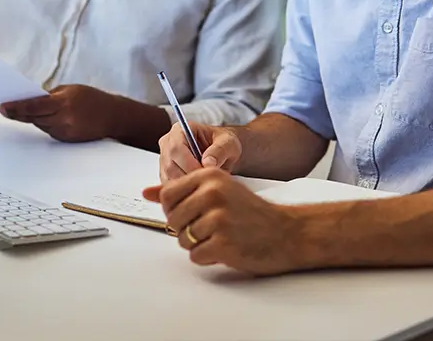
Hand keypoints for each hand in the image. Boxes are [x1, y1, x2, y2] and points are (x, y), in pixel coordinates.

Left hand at [0, 84, 117, 142]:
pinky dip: (46, 124)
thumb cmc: (92, 98)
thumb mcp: (71, 89)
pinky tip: (48, 118)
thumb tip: (31, 99)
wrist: (113, 116)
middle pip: (34, 117)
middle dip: (19, 113)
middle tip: (5, 108)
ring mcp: (65, 131)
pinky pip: (49, 131)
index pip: (34, 106)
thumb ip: (51, 95)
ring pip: (40, 125)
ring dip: (33, 118)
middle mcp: (64, 119)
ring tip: (26, 110)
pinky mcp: (67, 140)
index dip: (17, 107)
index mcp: (64, 102)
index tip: (3, 107)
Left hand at [143, 168, 304, 276]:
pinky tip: (225, 248)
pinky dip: (207, 257)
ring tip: (219, 236)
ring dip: (197, 244)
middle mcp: (212, 193)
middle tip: (210, 227)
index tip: (190, 212)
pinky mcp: (224, 243)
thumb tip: (146, 193)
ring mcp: (218, 218)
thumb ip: (180, 190)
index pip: (168, 195)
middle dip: (186, 229)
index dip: (174, 209)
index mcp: (208, 176)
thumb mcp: (217, 189)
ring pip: (183, 239)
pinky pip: (196, 256)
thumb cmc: (249, 211)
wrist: (286, 232)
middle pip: (172, 219)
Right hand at [158, 122, 241, 182]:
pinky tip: (198, 190)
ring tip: (204, 186)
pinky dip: (183, 192)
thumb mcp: (228, 143)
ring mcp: (165, 159)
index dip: (189, 164)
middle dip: (188, 177)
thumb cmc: (224, 144)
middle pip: (170, 165)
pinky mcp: (166, 174)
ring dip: (186, 186)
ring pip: (168, 178)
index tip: (205, 173)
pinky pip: (170, 187)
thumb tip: (207, 163)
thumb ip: (219, 150)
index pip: (176, 148)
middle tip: (207, 184)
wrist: (222, 152)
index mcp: (180, 130)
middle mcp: (168, 143)